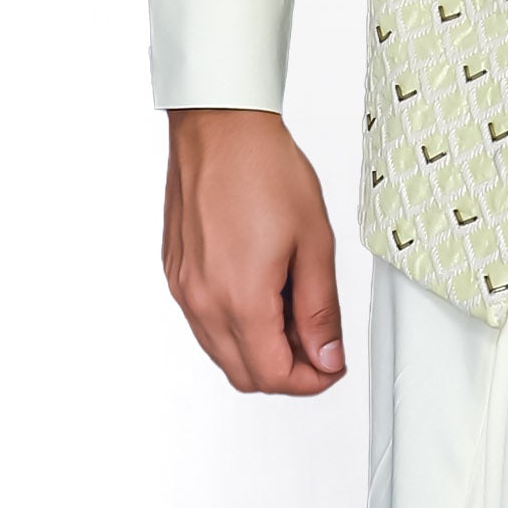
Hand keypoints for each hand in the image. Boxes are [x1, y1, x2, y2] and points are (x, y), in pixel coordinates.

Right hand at [162, 107, 346, 396]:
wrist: (219, 126)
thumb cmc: (264, 169)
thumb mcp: (314, 242)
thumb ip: (320, 310)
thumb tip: (327, 356)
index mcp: (239, 299)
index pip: (273, 377)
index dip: (311, 380)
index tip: (333, 364)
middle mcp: (201, 302)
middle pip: (244, 375)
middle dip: (287, 371)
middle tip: (318, 342)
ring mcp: (183, 288)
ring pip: (221, 352)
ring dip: (259, 349)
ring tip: (292, 309)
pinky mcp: (174, 272)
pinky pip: (203, 322)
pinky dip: (233, 325)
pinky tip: (261, 291)